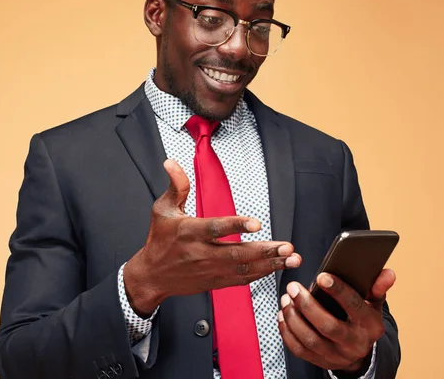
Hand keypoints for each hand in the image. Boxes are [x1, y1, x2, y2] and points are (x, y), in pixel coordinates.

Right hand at [123, 159, 301, 315]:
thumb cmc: (159, 239)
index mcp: (189, 232)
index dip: (236, 226)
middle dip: (265, 250)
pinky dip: (260, 274)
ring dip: (270, 264)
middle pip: (236, 252)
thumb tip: (172, 162)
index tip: (257, 223)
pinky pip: (241, 279)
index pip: (215, 228)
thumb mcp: (162, 209)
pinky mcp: (215, 282)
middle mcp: (201, 253)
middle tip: (287, 246)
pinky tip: (277, 267)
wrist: (152, 276)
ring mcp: (210, 270)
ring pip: (243, 268)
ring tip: (292, 258)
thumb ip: (176, 186)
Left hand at [278, 269, 395, 372]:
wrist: (359, 351)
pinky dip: (287, 331)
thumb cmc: (362, 318)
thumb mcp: (373, 302)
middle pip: (327, 326)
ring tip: (286, 298)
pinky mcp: (320, 361)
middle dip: (307, 305)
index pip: (354, 306)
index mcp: (370, 325)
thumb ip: (377, 287)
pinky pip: (299, 349)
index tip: (322, 276)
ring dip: (293, 317)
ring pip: (310, 339)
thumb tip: (387, 273)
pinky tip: (283, 314)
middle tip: (293, 287)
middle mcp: (354, 343)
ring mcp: (336, 355)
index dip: (338, 291)